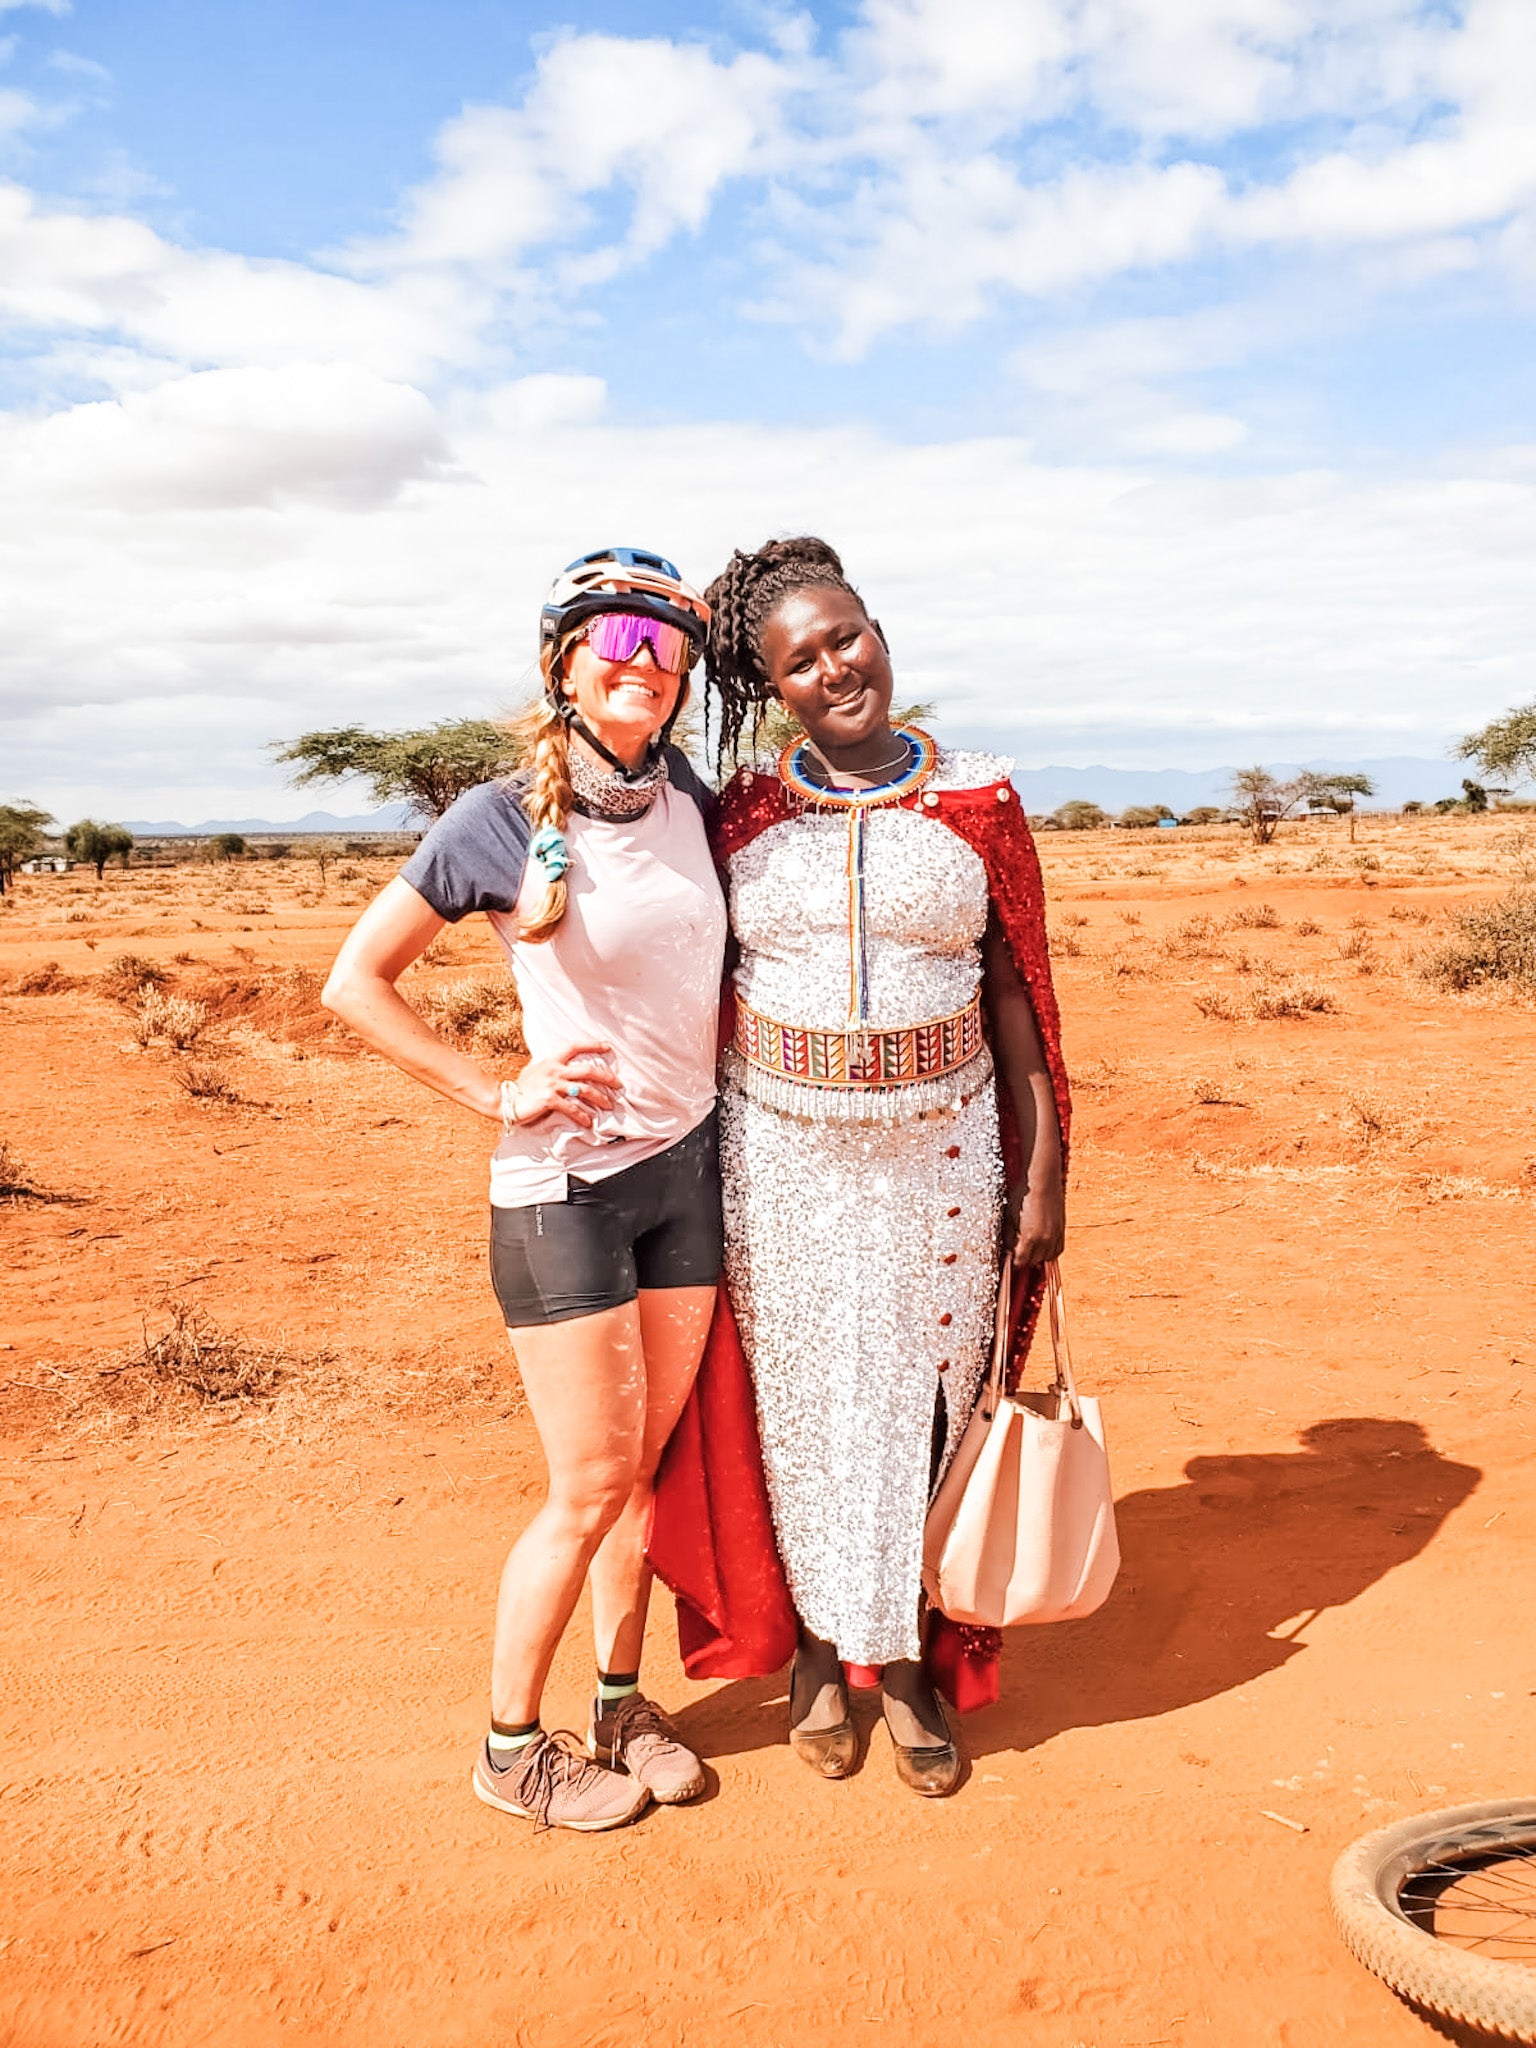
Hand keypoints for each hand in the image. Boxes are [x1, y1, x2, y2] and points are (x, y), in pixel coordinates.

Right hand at [500, 1043, 620, 1130]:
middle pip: (588, 1070)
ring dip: (600, 1098)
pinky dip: (582, 1115)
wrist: (504, 1101)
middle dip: (607, 1077)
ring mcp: (552, 1084)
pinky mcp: (549, 1100)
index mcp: (551, 1060)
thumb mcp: (534, 1071)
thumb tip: (559, 1065)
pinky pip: (571, 1107)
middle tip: (619, 1085)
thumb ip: (548, 1068)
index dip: (592, 1045)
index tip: (608, 1047)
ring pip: (584, 1089)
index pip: (575, 1046)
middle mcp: (554, 1070)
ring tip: (609, 1106)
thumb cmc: (520, 1088)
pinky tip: (588, 1121)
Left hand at [1005, 1177, 1064, 1268]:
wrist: (1043, 1181)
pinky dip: (1050, 1251)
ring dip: (1038, 1257)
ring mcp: (1055, 1235)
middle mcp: (1044, 1240)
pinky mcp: (1062, 1230)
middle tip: (1018, 1252)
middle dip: (1024, 1259)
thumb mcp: (1009, 1216)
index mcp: (1029, 1238)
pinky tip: (1043, 1245)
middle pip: (1033, 1261)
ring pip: (1047, 1258)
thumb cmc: (1024, 1195)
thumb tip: (1007, 1247)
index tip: (1010, 1258)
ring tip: (1030, 1249)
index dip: (1013, 1261)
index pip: (1020, 1261)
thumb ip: (1008, 1236)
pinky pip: (1058, 1249)